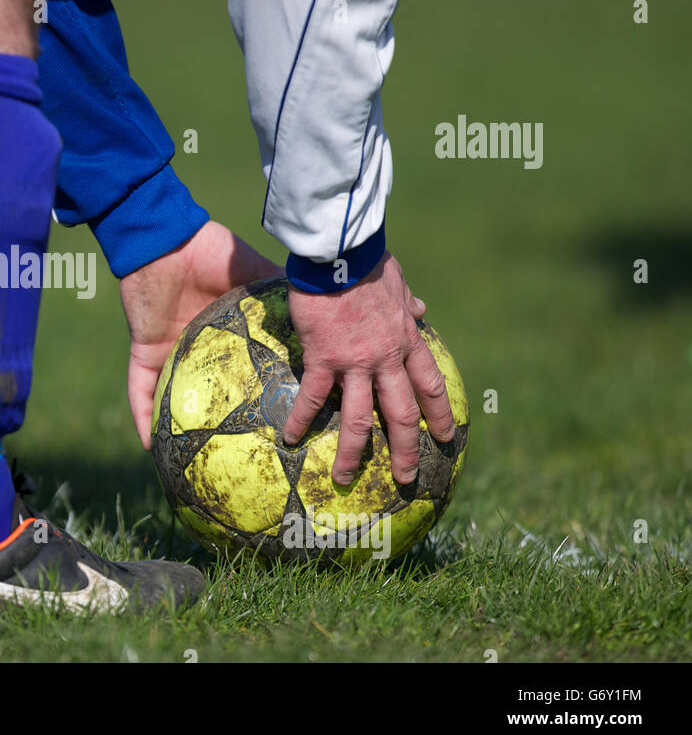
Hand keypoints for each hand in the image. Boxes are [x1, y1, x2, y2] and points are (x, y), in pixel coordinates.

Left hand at [120, 221, 281, 449]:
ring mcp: (171, 353)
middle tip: (240, 457)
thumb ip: (286, 301)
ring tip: (188, 467)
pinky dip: (142, 416)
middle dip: (220, 427)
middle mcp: (199, 351)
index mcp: (228, 337)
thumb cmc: (217, 254)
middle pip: (209, 397)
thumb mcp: (259, 281)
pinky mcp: (145, 350)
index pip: (246, 375)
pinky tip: (148, 445)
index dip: (262, 397)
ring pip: (172, 403)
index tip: (285, 425)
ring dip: (177, 433)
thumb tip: (330, 321)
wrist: (172, 239)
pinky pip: (139, 390)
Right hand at [283, 252, 454, 484]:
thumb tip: (421, 309)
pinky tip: (289, 439)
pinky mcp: (324, 359)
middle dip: (405, 450)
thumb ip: (408, 301)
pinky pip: (313, 398)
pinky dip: (301, 420)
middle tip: (405, 478)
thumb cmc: (367, 264)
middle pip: (401, 414)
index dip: (438, 414)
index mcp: (407, 341)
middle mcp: (386, 359)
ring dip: (355, 453)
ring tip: (345, 478)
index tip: (444, 437)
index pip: (430, 386)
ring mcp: (356, 363)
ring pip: (360, 418)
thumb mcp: (398, 281)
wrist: (340, 255)